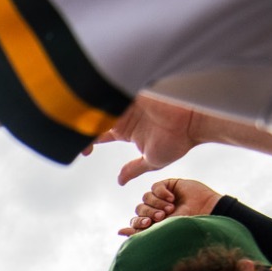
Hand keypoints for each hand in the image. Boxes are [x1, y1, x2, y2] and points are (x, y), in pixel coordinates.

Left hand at [83, 92, 207, 184]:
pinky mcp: (135, 90)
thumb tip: (120, 181)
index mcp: (125, 130)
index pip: (97, 132)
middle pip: (94, 116)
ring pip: (99, 103)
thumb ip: (134, 169)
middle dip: (81, 127)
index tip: (84, 151)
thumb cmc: (179, 141)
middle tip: (77, 137)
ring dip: (88, 111)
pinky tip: (95, 106)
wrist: (195, 124)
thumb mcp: (152, 160)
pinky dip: (102, 96)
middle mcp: (125, 115)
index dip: (85, 140)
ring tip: (83, 123)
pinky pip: (112, 89)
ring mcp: (129, 101)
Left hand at [119, 178, 220, 235]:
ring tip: (170, 208)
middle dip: (149, 213)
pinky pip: (155, 187)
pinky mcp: (168, 186)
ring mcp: (162, 198)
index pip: (136, 221)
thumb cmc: (185, 225)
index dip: (138, 222)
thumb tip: (118, 231)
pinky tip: (172, 198)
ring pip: (145, 197)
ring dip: (156, 203)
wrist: (206, 212)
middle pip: (139, 208)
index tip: (148, 224)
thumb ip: (140, 232)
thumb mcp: (161, 230)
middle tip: (162, 217)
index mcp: (154, 224)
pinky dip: (161, 192)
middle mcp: (156, 210)